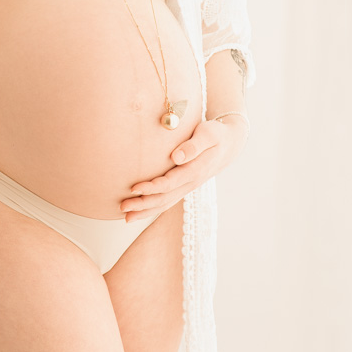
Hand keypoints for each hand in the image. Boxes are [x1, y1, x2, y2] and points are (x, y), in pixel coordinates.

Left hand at [120, 116, 248, 221]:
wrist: (230, 143)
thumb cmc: (216, 134)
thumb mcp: (208, 134)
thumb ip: (193, 145)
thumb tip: (176, 157)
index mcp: (195, 170)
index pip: (170, 183)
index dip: (151, 188)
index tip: (133, 188)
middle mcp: (191, 183)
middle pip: (164, 198)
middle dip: (142, 204)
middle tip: (122, 207)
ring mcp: (188, 186)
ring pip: (165, 203)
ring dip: (145, 210)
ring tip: (125, 217)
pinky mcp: (184, 186)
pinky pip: (168, 201)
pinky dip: (153, 208)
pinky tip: (138, 211)